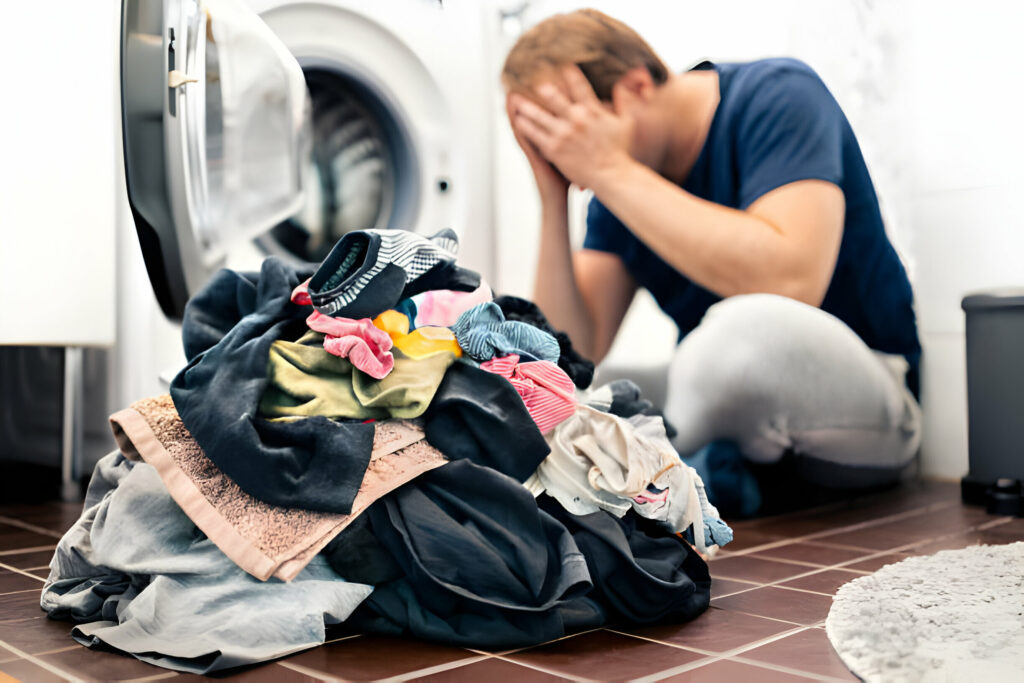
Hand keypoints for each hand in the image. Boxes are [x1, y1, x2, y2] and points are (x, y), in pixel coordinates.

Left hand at [511, 65, 635, 191]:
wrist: (612, 175)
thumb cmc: (621, 151)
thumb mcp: (626, 122)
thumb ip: (623, 102)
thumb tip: (634, 84)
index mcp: (593, 110)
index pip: (579, 86)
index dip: (570, 74)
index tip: (562, 65)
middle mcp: (576, 119)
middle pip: (554, 97)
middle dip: (543, 88)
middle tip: (533, 80)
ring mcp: (563, 134)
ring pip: (539, 115)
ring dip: (527, 106)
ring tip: (515, 99)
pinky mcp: (554, 149)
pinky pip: (535, 135)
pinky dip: (525, 126)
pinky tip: (517, 121)